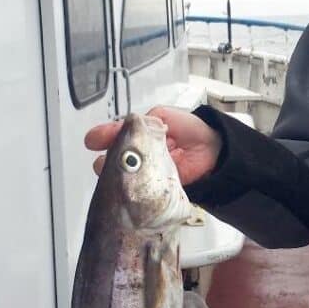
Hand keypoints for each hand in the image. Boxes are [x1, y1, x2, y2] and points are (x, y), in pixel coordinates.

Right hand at [84, 106, 221, 185]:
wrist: (215, 153)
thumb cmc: (193, 132)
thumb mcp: (166, 117)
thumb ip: (147, 120)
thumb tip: (129, 126)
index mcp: (142, 136)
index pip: (118, 135)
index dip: (104, 135)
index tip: (92, 140)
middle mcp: (141, 155)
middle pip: (114, 158)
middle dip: (105, 159)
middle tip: (101, 159)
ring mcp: (147, 173)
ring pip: (122, 175)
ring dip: (113, 174)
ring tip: (109, 172)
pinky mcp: (155, 189)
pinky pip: (139, 190)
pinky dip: (130, 189)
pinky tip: (125, 187)